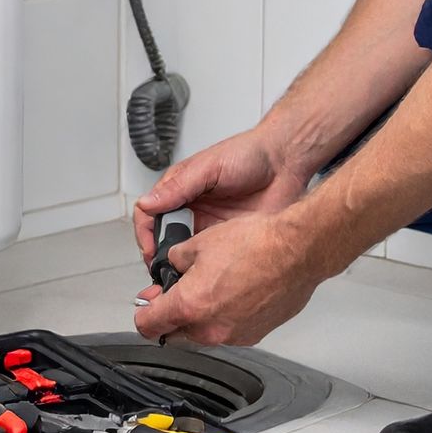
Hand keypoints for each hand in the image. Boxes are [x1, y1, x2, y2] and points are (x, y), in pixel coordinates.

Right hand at [132, 128, 311, 264]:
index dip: (145, 234)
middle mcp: (192, 210)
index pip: (150, 215)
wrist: (286, 163)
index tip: (150, 250)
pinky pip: (211, 259)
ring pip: (185, 253)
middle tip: (164, 270)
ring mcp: (210, 227)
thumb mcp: (209, 167)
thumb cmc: (249, 154)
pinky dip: (206, 269)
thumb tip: (147, 202)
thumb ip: (178, 187)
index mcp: (180, 190)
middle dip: (159, 256)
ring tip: (182, 278)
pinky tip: (207, 275)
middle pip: (164, 239)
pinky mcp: (229, 240)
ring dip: (181, 266)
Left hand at [133, 210, 325, 345]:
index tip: (147, 305)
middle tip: (180, 289)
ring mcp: (234, 335)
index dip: (144, 313)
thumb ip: (176, 259)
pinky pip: (229, 329)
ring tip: (216, 283)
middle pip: (175, 332)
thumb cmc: (256, 244)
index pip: (148, 326)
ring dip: (202, 314)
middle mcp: (210, 328)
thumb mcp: (200, 242)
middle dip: (173, 313)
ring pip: (204, 331)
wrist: (297, 251)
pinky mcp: (255, 334)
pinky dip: (227, 315)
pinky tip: (237, 290)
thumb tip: (173, 265)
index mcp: (189, 306)